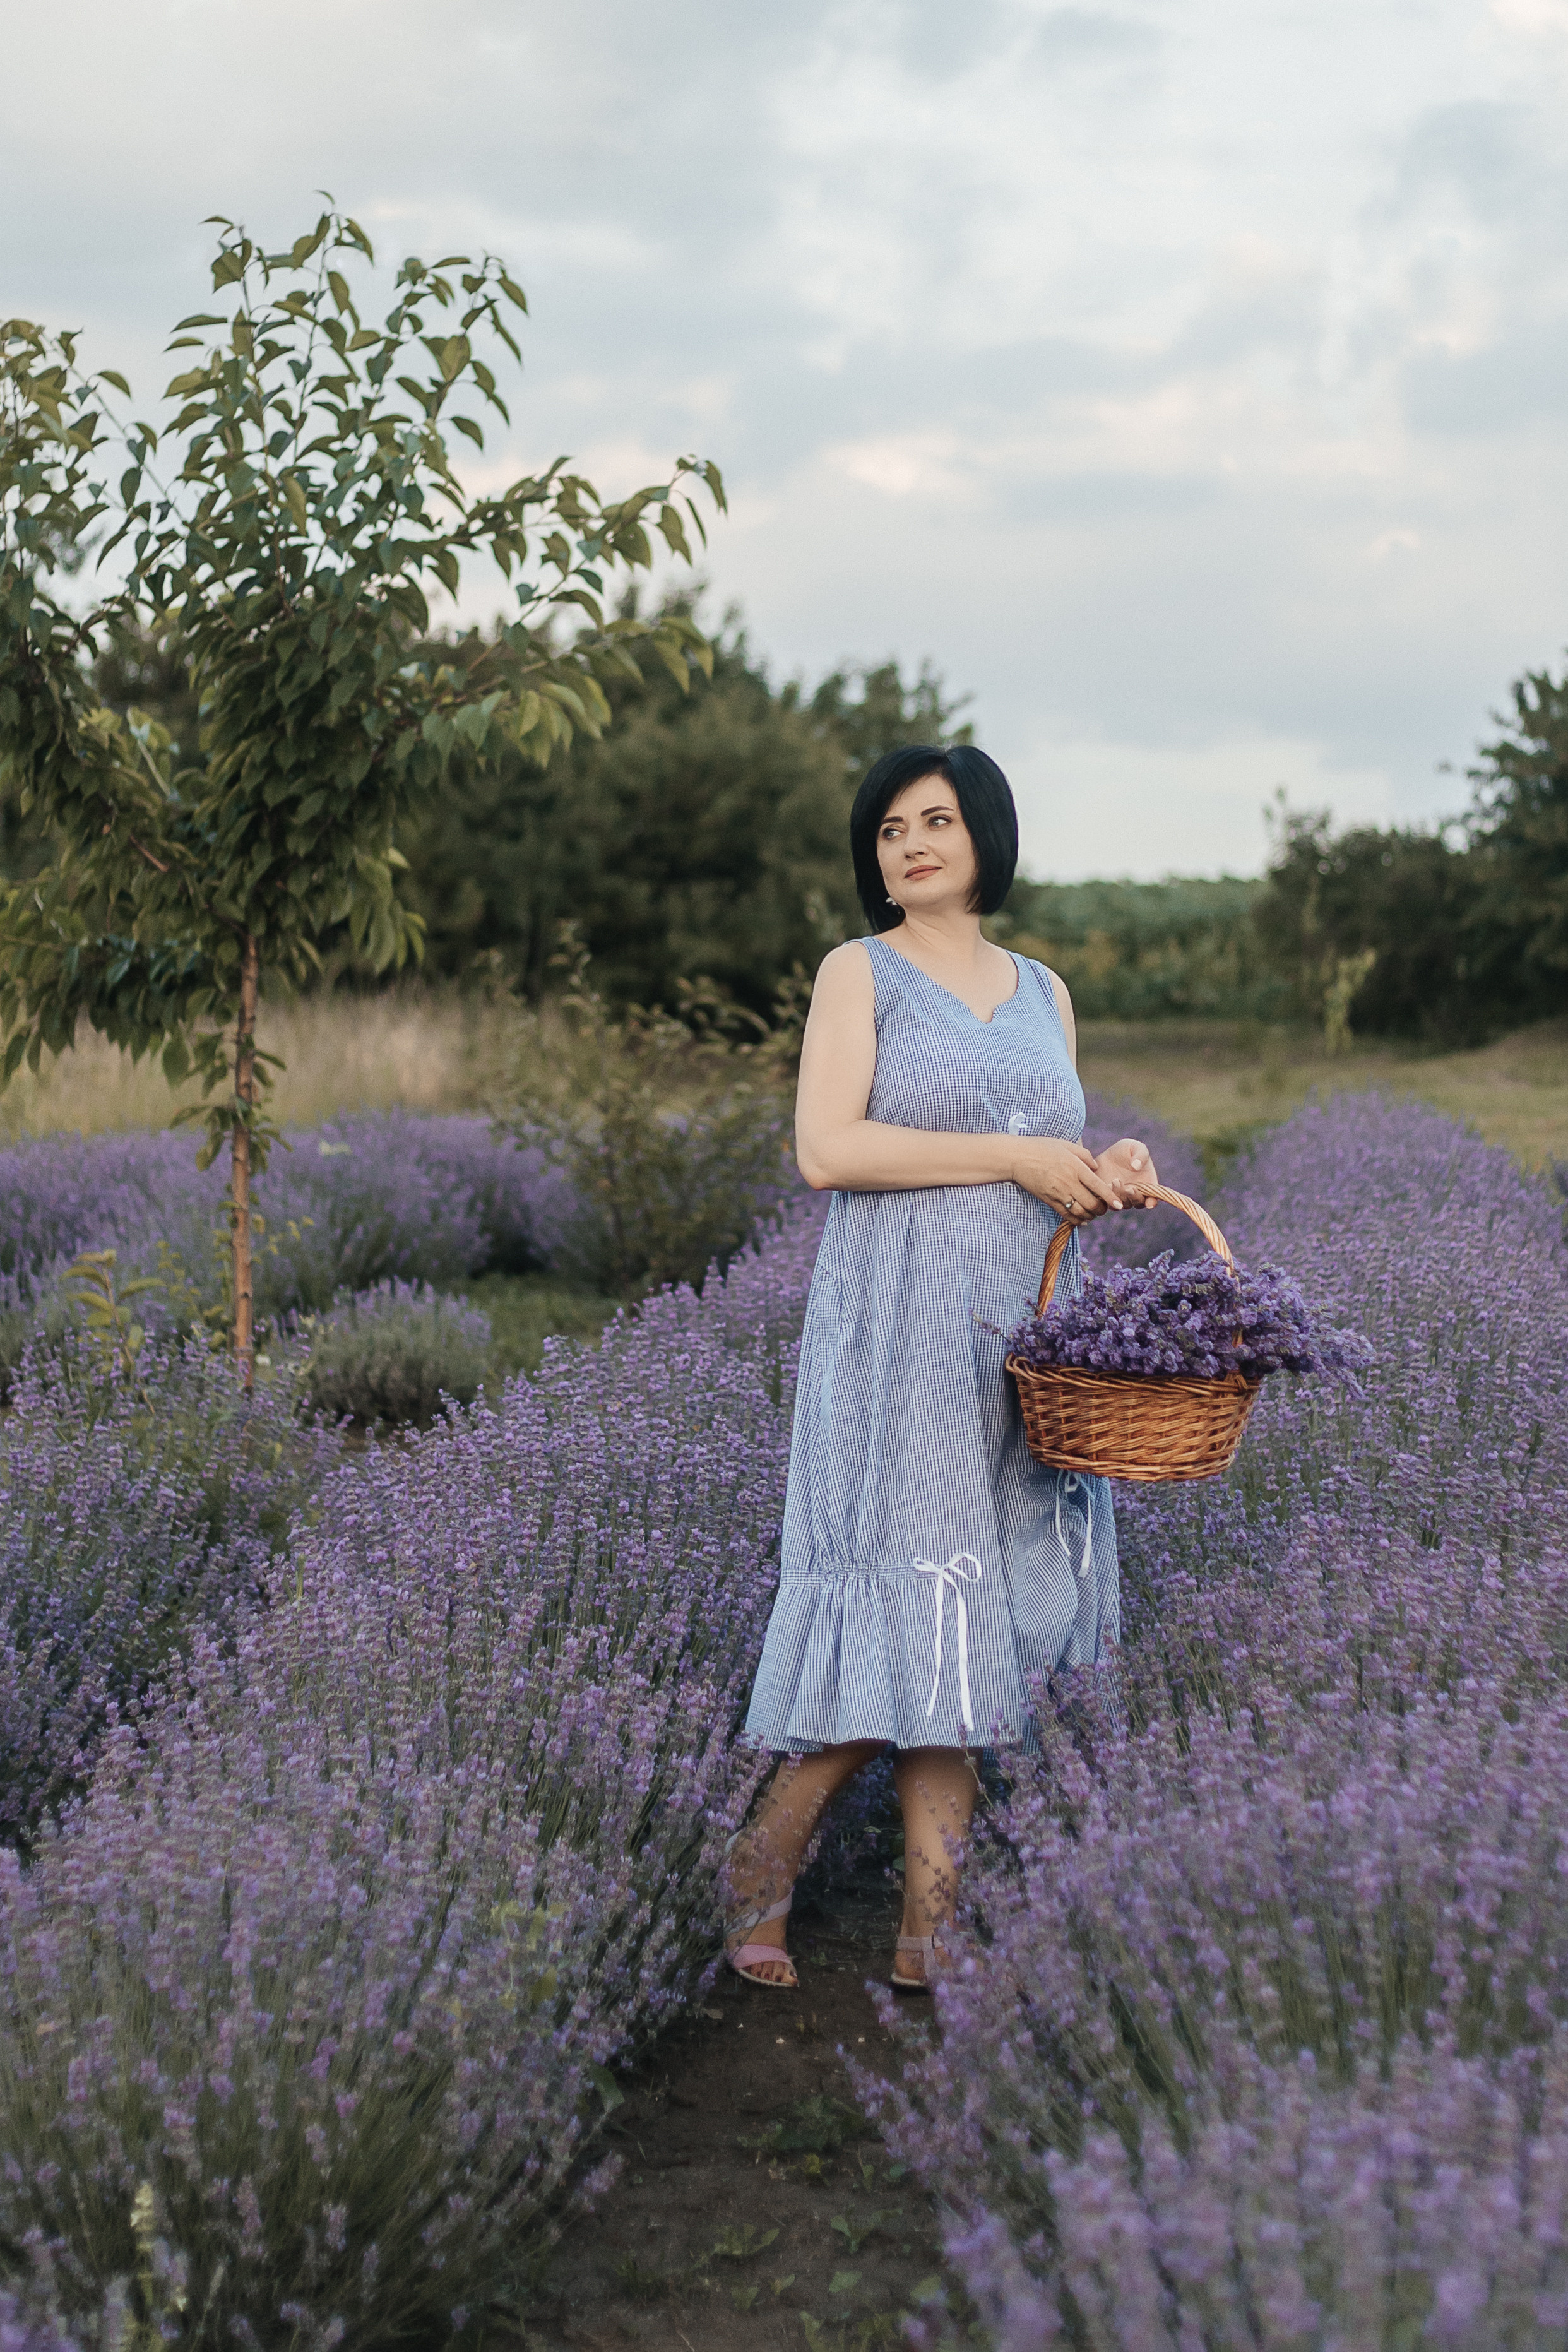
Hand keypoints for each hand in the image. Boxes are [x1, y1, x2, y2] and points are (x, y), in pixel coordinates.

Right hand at [1009, 1137, 1123, 1224]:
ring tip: (1093, 1213)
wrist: (1019, 1157)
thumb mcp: (1067, 1145)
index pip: (1098, 1186)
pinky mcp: (1049, 1200)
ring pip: (1080, 1213)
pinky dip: (1077, 1220)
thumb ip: (1085, 1155)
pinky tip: (1082, 1220)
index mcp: (1076, 1167)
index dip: (1110, 1198)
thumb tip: (1096, 1168)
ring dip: (1090, 1216)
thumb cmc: (1043, 1147)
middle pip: (1091, 1204)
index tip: (1119, 1205)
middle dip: (1101, 1209)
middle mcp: (1069, 1182)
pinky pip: (1066, 1216)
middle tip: (1104, 1208)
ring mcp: (1058, 1193)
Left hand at [1097, 1137, 1160, 1206]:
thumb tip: (1136, 1166)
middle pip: (1138, 1203)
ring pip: (1123, 1203)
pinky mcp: (1108, 1197)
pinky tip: (1106, 1187)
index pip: (1152, 1198)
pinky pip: (1108, 1202)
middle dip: (1134, 1197)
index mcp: (1147, 1184)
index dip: (1152, 1202)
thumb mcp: (1135, 1147)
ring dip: (1121, 1195)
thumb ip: (1140, 1155)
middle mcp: (1136, 1194)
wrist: (1106, 1155)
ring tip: (1115, 1181)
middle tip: (1129, 1188)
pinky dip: (1108, 1198)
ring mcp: (1122, 1197)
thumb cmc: (1126, 1150)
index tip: (1150, 1202)